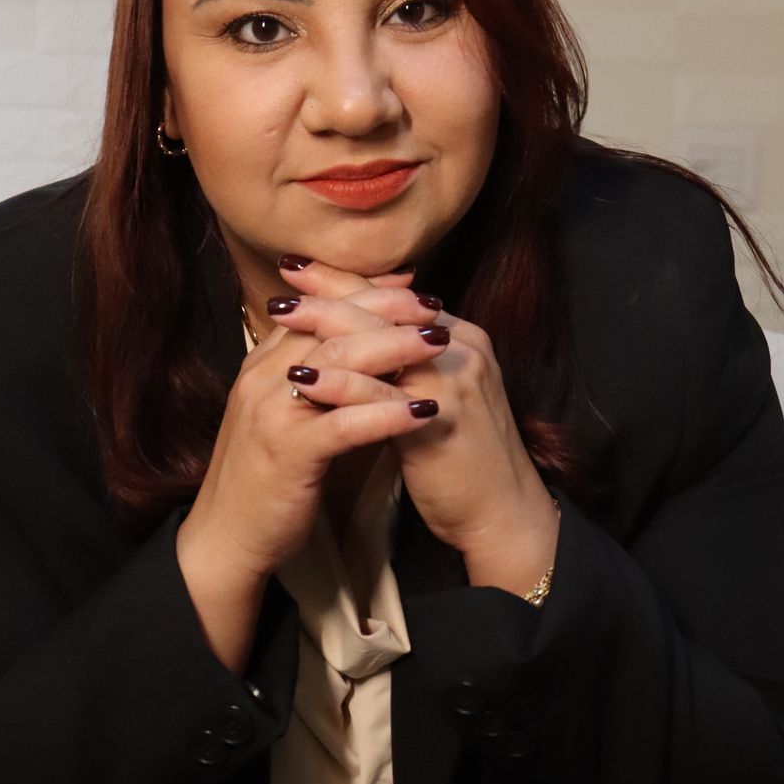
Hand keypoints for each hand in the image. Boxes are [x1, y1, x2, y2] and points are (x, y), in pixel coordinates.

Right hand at [176, 260, 449, 583]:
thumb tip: (363, 348)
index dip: (365, 294)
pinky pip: (345, 423)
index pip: (317, 309)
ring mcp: (273, 413)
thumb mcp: (285, 417)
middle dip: (387, 310)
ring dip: (396, 348)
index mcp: (262, 365)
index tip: (411, 286)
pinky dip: (389, 413)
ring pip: (340, 361)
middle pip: (331, 323)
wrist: (225, 538)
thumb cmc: (264, 479)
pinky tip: (426, 410)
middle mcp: (263, 378)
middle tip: (435, 305)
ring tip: (440, 343)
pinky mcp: (290, 453)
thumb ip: (315, 380)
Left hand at [274, 259, 558, 572]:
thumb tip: (357, 344)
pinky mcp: (442, 415)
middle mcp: (461, 346)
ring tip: (280, 318)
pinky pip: (381, 392)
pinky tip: (302, 379)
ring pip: (380, 340)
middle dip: (327, 295)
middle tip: (281, 288)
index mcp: (460, 337)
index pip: (393, 298)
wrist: (504, 513)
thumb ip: (406, 367)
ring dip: (324, 326)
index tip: (297, 271)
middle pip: (384, 307)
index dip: (344, 282)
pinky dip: (339, 383)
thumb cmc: (462, 460)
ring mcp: (454, 378)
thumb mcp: (437, 398)